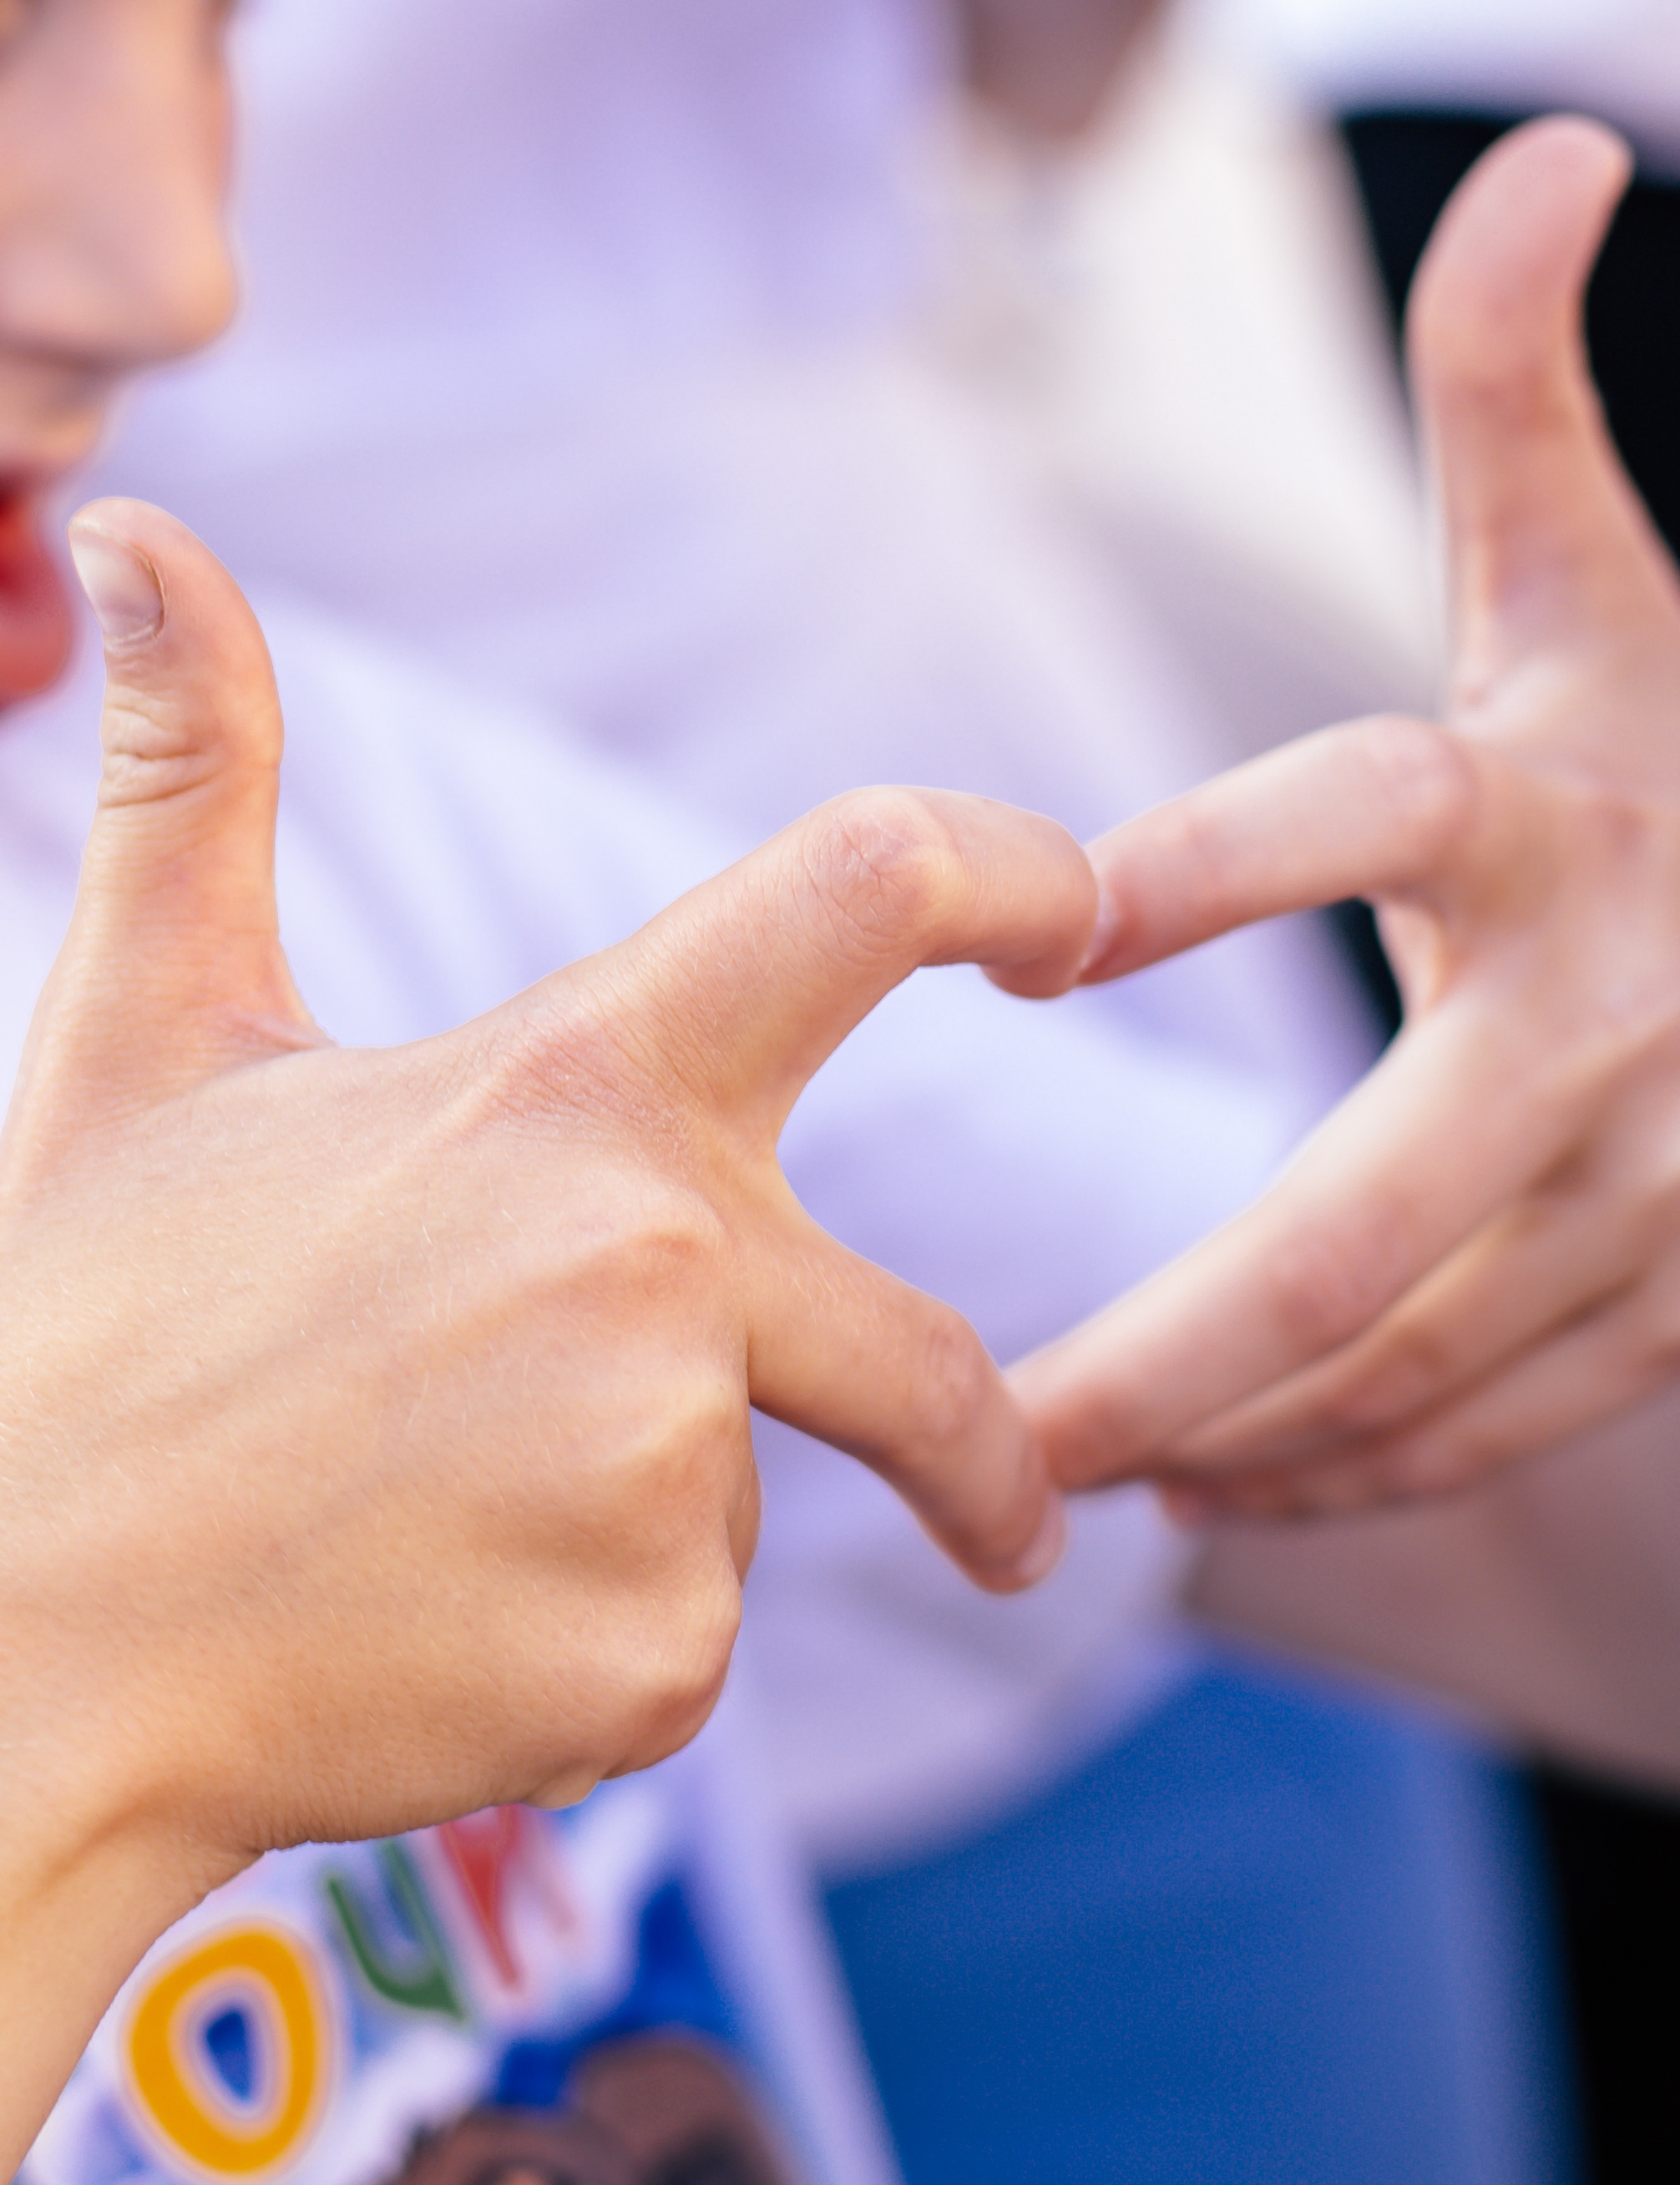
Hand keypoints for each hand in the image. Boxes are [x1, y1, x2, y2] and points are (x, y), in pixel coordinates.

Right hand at [1, 502, 1090, 2175]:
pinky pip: (679, 1652)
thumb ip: (196, 776)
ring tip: (406, 1532)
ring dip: (622, 1529)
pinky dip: (583, 1661)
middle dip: (982, 1456)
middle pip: (924, 1365)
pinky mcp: (647, 1657)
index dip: (1010, 869)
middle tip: (1013, 1516)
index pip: (868, 889)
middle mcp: (664, 1263)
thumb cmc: (72, 1334)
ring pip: (732, 1504)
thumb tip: (127, 523)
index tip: (1074, 921)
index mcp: (575, 1083)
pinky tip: (418, 1643)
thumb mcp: (137, 1032)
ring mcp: (665, 1469)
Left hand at [1015, 120, 1679, 1514]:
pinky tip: (1208, 1488)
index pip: (1371, 819)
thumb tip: (1562, 137)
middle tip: (972, 1413)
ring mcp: (1654, 1194)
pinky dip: (1342, 1471)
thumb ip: (1516, 380)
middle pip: (1366, 1217)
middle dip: (1160, 1342)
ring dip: (1221, 1431)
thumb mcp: (1587, 571)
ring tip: (1042, 1466)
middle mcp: (1602, 1023)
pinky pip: (1491, 1425)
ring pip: (1415, 1362)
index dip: (1215, 866)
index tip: (1043, 923)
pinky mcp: (1677, 1309)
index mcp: (1546, 812)